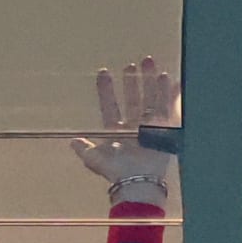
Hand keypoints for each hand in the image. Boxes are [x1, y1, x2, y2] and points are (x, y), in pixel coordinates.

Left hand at [70, 56, 175, 203]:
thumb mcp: (93, 159)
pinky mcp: (164, 128)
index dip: (106, 90)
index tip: (103, 72)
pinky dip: (168, 93)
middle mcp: (133, 126)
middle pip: (133, 98)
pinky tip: (167, 78)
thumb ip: (83, 149)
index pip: (110, 106)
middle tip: (131, 65)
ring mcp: (149, 126)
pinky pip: (167, 107)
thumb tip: (72, 141)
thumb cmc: (115, 171)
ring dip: (149, 81)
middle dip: (132, 81)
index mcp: (115, 131)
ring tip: (148, 63)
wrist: (137, 179)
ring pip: (150, 98)